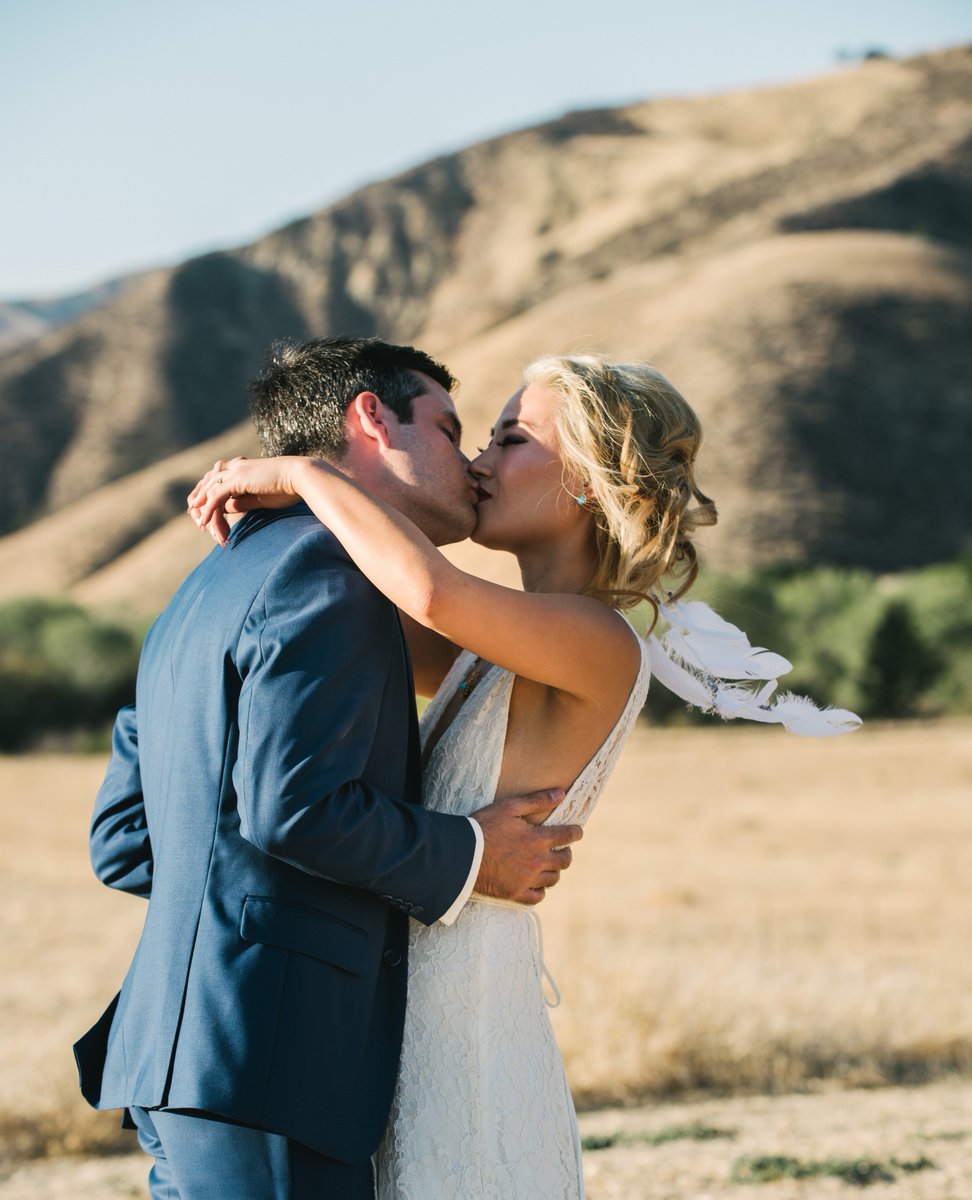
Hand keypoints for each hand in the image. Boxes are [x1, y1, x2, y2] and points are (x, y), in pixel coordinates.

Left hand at [186, 456, 310, 545]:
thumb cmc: (287, 488)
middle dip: (200, 505)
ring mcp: (235, 471)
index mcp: (241, 467)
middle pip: (208, 485)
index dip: (206, 496)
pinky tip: (204, 523)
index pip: (215, 481)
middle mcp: (234, 467)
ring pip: (210, 493)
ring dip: (206, 512)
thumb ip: (240, 499)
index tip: (203, 513)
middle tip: (199, 522)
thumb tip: (224, 508)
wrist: (300, 477)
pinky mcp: (237, 480)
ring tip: (203, 527)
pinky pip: (216, 497)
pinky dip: (209, 510)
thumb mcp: (258, 496)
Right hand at [471, 789, 581, 905]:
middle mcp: (537, 861)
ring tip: (549, 866)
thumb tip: (562, 794)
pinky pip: (537, 897)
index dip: (576, 833)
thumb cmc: (484, 826)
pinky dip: (540, 891)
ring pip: (553, 879)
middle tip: (562, 849)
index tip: (577, 832)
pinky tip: (536, 884)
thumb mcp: (510, 807)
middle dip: (566, 853)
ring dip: (555, 871)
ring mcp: (527, 880)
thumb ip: (537, 800)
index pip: (567, 836)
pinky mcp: (515, 893)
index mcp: (538, 839)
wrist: (462, 855)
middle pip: (564, 861)